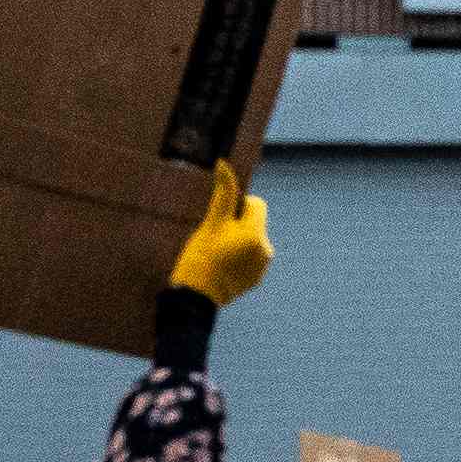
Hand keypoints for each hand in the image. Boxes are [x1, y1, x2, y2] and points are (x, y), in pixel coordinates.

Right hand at [166, 165, 271, 309]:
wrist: (195, 297)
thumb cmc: (201, 255)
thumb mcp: (211, 222)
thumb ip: (223, 193)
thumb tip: (224, 164)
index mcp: (256, 233)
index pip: (256, 204)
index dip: (238, 206)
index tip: (222, 219)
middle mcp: (265, 249)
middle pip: (254, 223)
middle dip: (237, 225)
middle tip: (216, 238)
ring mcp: (261, 266)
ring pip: (251, 240)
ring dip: (238, 241)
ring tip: (217, 253)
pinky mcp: (255, 279)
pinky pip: (250, 258)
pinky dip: (239, 258)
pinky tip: (221, 266)